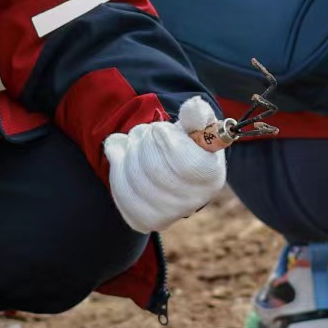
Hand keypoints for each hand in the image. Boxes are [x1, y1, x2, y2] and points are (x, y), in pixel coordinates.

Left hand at [101, 97, 226, 232]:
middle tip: (144, 132)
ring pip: (134, 180)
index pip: (185, 163)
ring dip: (127, 152)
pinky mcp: (143, 221)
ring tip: (133, 142)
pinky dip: (116, 168)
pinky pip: (121, 193)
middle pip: (155, 170)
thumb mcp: (195, 125)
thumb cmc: (186, 142)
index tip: (159, 129)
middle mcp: (192, 202)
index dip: (164, 139)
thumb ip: (196, 115)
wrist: (173, 170)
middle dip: (142, 141)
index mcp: (211, 177)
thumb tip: (195, 106)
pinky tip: (120, 155)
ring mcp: (167, 216)